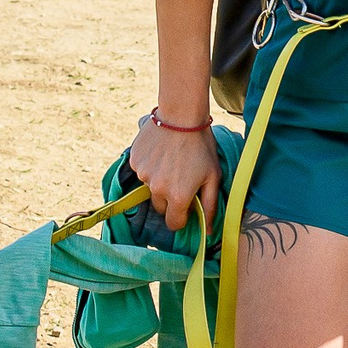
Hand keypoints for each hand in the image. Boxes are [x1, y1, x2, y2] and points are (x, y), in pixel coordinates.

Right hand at [126, 116, 222, 234]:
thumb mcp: (213, 176)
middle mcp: (158, 190)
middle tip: (180, 179)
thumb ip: (210, 206)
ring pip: (150, 188)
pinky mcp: (135, 162)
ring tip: (171, 161)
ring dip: (159, 180)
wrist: (181, 115)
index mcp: (178, 197)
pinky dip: (150, 166)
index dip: (181, 216)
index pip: (173, 223)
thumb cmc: (202, 146)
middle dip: (169, 199)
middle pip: (160, 207)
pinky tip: (161, 152)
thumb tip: (210, 232)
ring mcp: (143, 175)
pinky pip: (142, 172)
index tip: (187, 206)